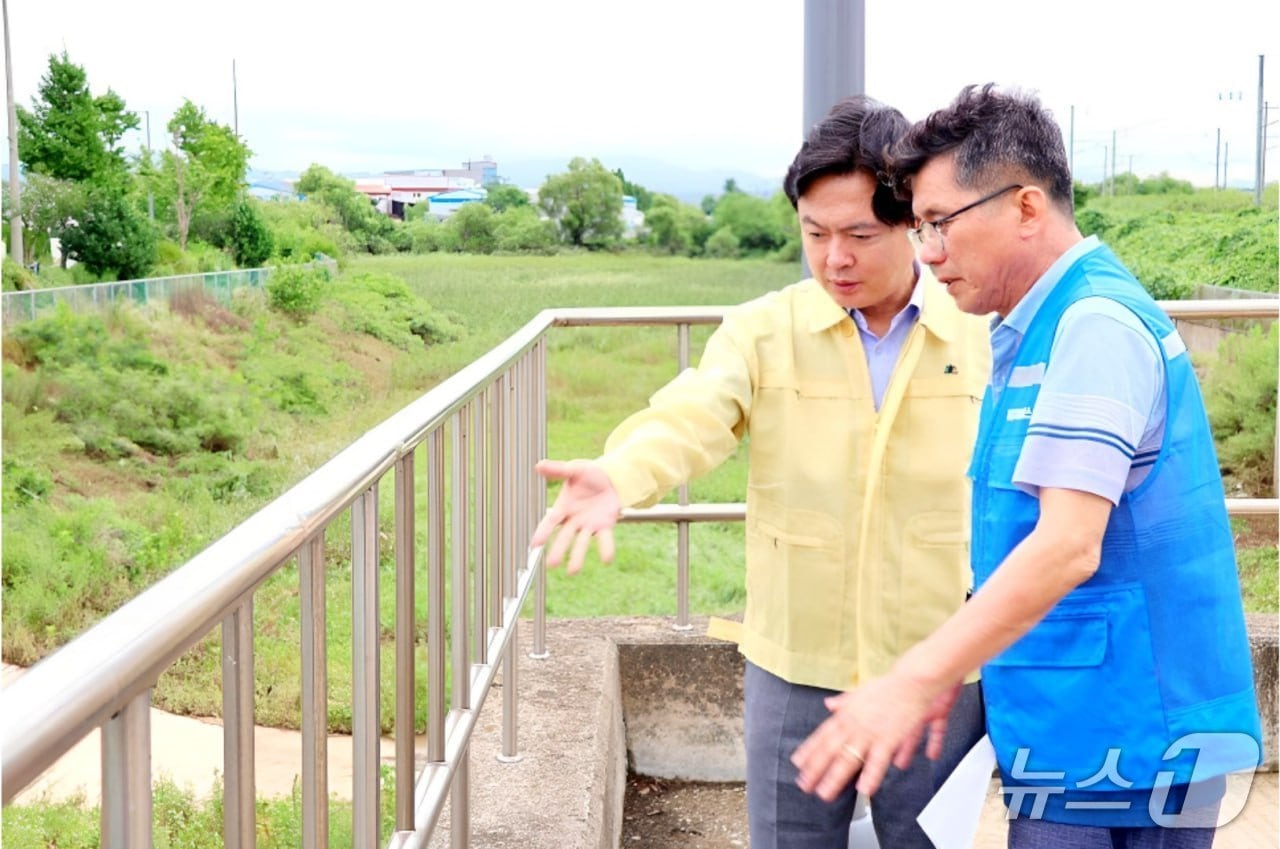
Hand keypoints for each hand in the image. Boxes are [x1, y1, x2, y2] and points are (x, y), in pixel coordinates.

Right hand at [530, 459, 621, 573]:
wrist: (610, 478)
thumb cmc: (588, 475)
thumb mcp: (574, 469)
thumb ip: (558, 470)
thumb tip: (539, 465)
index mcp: (564, 507)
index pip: (550, 522)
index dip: (542, 533)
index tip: (534, 545)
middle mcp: (574, 520)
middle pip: (564, 537)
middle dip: (558, 550)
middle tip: (551, 565)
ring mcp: (589, 525)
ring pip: (581, 542)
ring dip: (577, 556)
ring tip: (572, 571)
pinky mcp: (604, 525)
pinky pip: (604, 539)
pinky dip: (606, 549)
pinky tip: (607, 559)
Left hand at [791, 673, 959, 800]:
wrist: (912, 682)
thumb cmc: (889, 686)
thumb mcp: (860, 691)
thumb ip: (843, 700)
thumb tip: (828, 703)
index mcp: (846, 713)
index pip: (822, 735)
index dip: (809, 750)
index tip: (797, 763)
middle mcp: (853, 724)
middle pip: (829, 750)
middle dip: (815, 769)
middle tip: (804, 785)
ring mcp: (869, 733)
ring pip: (848, 759)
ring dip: (834, 778)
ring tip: (824, 794)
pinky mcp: (888, 740)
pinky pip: (877, 762)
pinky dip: (870, 776)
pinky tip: (863, 790)